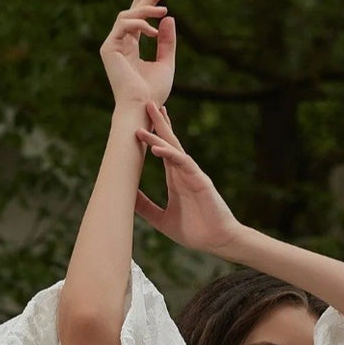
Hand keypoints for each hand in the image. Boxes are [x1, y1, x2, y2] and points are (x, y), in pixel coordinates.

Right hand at [100, 0, 175, 107]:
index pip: (137, 20)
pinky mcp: (108, 48)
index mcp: (130, 48)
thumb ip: (167, 42)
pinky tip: (154, 32)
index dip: (147, 2)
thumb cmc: (152, 93)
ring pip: (127, 15)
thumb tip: (168, 16)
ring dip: (146, 10)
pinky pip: (124, 25)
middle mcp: (119, 44)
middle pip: (132, 12)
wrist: (140, 107)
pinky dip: (140, 25)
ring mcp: (112, 46)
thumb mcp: (165, 63)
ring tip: (163, 10)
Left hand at [134, 102, 242, 256]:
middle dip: (158, 122)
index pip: (164, 150)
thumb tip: (125, 199)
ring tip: (149, 114)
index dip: (154, 134)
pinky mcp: (200, 180)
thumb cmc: (195, 232)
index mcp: (176, 179)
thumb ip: (146, 208)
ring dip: (161, 131)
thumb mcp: (162, 220)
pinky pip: (183, 163)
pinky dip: (170, 154)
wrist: (218, 242)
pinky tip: (156, 147)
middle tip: (146, 102)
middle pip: (170, 141)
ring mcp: (193, 174)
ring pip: (174, 147)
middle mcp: (184, 172)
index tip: (142, 119)